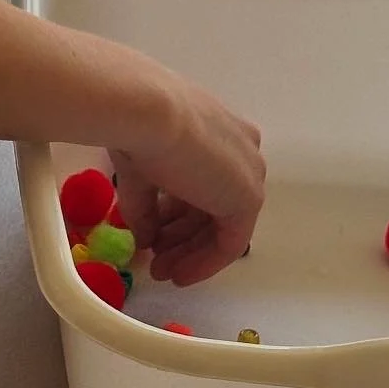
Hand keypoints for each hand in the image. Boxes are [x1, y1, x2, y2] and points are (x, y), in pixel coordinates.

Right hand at [112, 81, 263, 287]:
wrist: (145, 113)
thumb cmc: (139, 128)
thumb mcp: (140, 172)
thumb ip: (147, 208)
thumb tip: (144, 240)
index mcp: (219, 131)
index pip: (203, 185)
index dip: (176, 217)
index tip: (153, 238)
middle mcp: (242, 149)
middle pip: (213, 206)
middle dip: (182, 239)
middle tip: (156, 261)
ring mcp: (249, 172)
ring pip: (222, 225)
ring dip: (190, 252)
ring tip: (160, 270)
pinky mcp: (249, 197)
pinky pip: (230, 241)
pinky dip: (206, 261)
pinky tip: (180, 274)